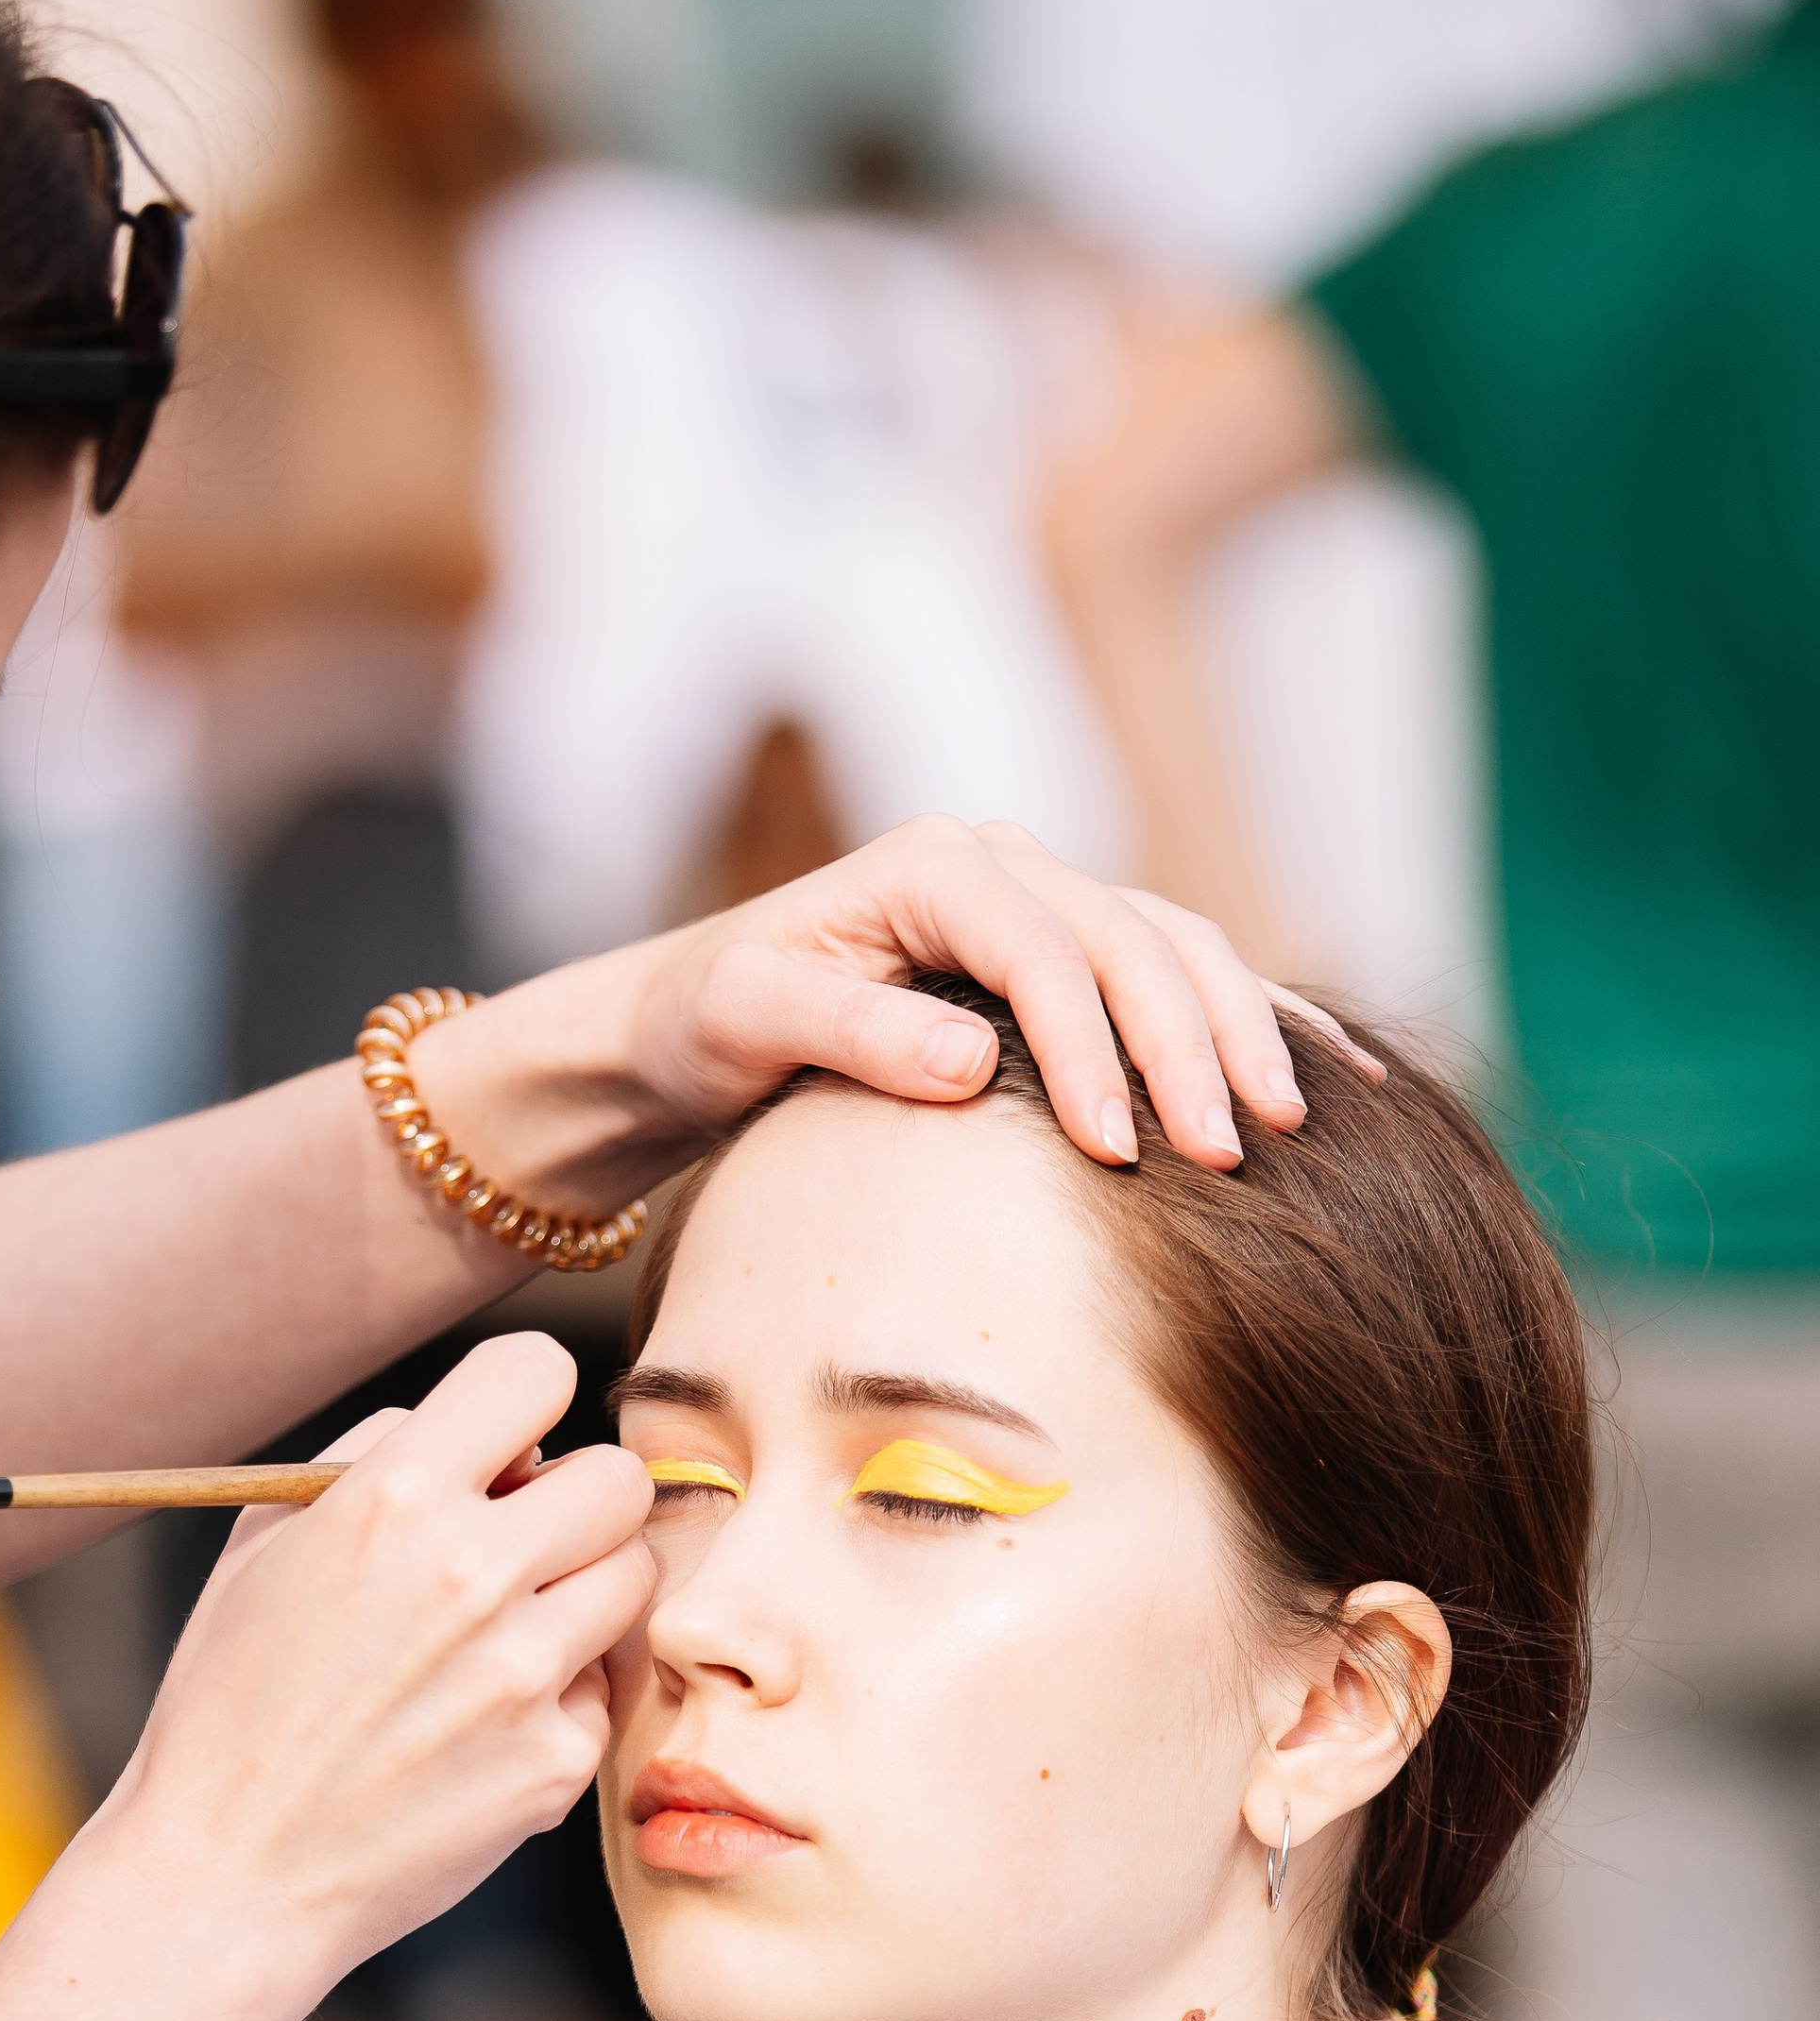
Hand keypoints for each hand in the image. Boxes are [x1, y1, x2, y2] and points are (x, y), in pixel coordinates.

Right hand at [105, 1333, 653, 1998]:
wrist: (228, 1874)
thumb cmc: (233, 1702)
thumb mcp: (265, 1544)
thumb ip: (379, 1458)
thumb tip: (490, 1437)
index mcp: (392, 1497)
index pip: (535, 1369)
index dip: (524, 1402)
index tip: (506, 1447)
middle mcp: (472, 1572)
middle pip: (618, 1476)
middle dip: (577, 1501)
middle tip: (524, 1547)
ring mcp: (525, 1672)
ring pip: (635, 1576)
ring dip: (582, 1593)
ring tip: (503, 1637)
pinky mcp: (557, 1759)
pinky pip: (603, 1687)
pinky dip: (559, 1700)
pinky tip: (483, 1728)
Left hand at [625, 815, 1382, 1173]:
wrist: (693, 1016)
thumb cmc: (709, 1019)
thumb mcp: (748, 1019)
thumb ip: (852, 1031)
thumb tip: (971, 1060)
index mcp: (929, 866)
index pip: (1042, 951)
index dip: (1092, 1049)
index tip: (1118, 1153)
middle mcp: (999, 864)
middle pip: (1132, 941)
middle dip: (1191, 1048)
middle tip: (1228, 1156)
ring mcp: (1042, 898)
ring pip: (1177, 948)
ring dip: (1241, 1032)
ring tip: (1285, 1126)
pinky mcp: (1068, 949)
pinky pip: (1181, 972)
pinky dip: (1254, 1020)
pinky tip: (1327, 1079)